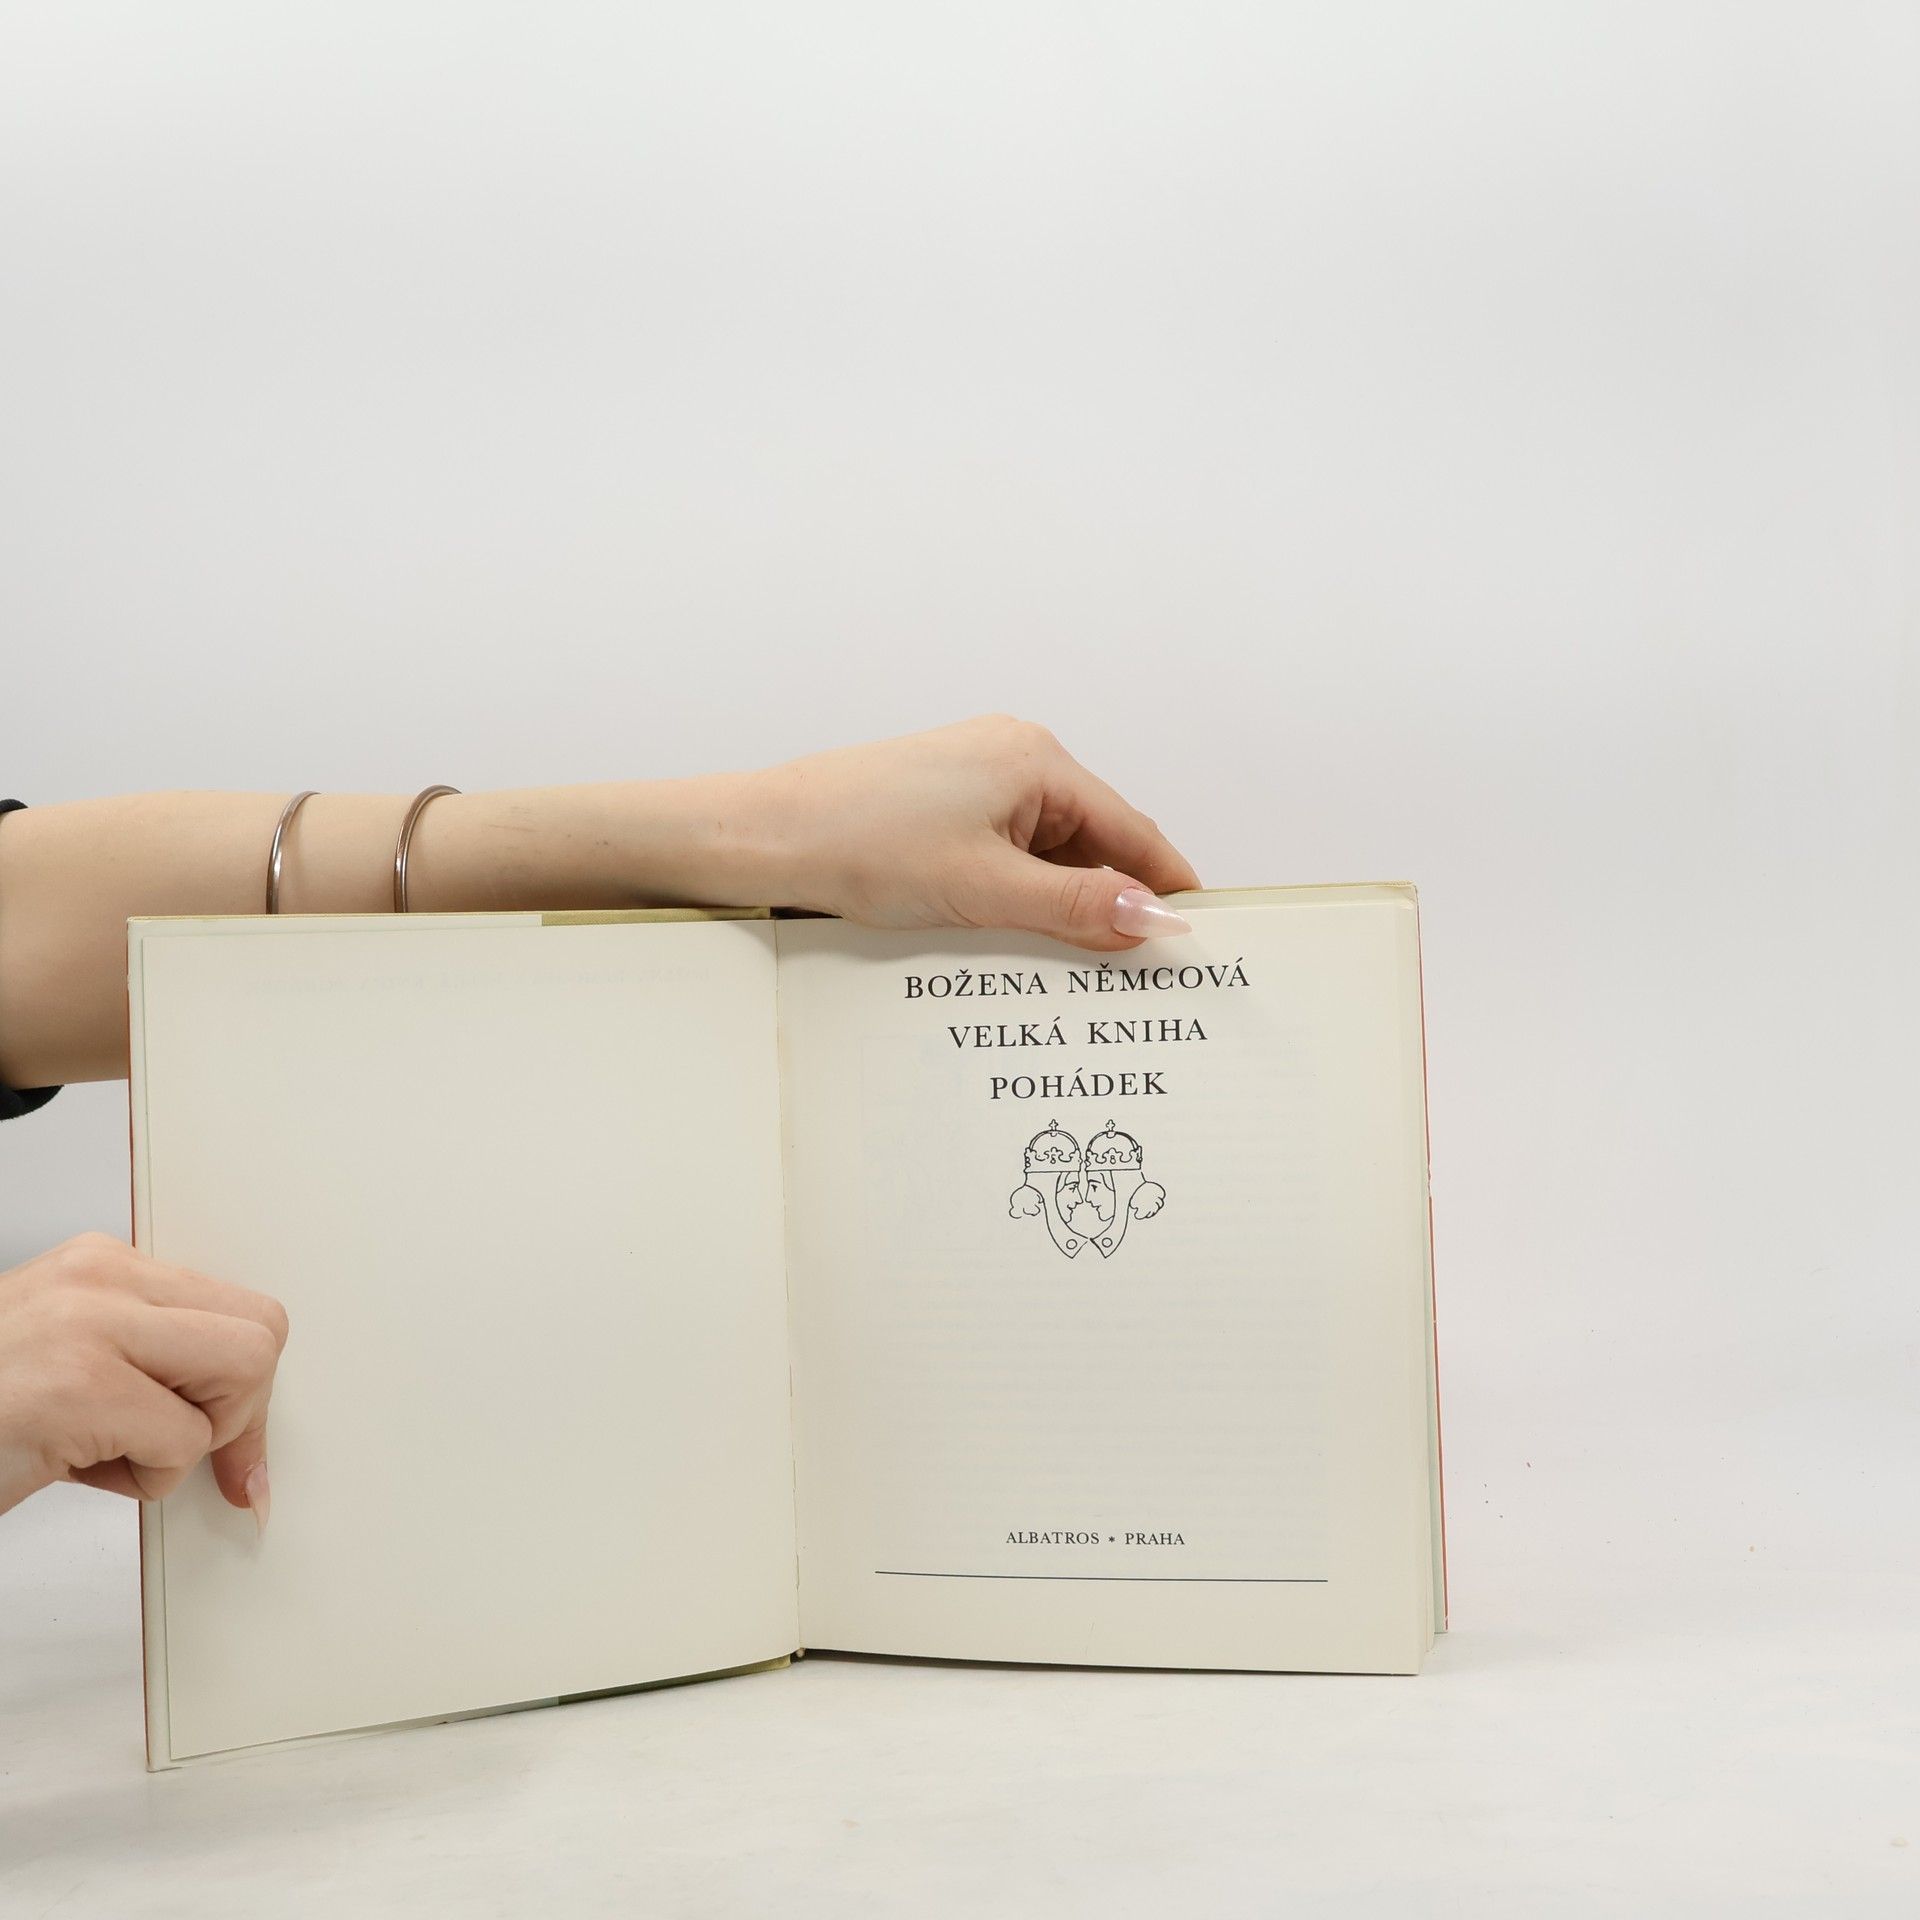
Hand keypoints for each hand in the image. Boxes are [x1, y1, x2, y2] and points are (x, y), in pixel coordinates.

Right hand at [0, 1234, 287, 1524]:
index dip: (245, 1387)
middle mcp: (100, 1279)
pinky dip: (147, 1481)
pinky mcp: (76, 1387)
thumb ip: (157, 1371)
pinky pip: (184, 1443)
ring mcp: (87, 1325)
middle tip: (168, 1442)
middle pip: (262, 1333)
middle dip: (236, 1410)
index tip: (222, 1435)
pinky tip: (79, 1468)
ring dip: (191, 1442)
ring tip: (113, 1448)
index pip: (243, 1310)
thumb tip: (247, 1446)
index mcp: (103, 1267)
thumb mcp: (75, 1366)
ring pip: (243, 1375)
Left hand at [749, 716, 1201, 950]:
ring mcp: (975, 779)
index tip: (1197, 941)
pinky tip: (1016, 942)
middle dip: (1112, 905)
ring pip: (1048, 854)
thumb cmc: (859, 844)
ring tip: (1075, 971)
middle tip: (1137, 976)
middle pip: (1094, 842)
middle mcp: (1013, 756)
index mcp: (1036, 760)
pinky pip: (1006, 855)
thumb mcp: (982, 888)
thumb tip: (1156, 918)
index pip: (1133, 831)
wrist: (761, 836)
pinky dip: (1021, 896)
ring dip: (1062, 907)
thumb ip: (1076, 905)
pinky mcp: (943, 805)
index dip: (1167, 888)